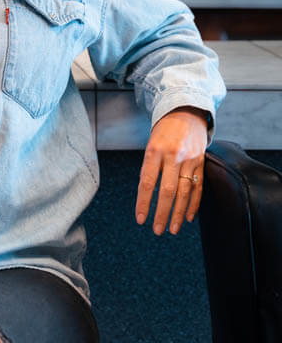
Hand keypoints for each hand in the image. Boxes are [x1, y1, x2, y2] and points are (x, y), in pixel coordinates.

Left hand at [135, 108, 208, 234]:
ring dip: (177, 213)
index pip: (147, 182)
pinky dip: (193, 204)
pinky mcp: (201, 162)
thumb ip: (149, 167)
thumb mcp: (151, 144)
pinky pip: (198, 187)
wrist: (186, 112)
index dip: (143, 203)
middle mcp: (173, 156)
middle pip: (167, 190)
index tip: (140, 219)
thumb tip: (145, 194)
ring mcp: (189, 159)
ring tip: (172, 229)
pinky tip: (187, 217)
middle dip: (161, 213)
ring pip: (184, 192)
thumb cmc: (164, 131)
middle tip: (157, 230)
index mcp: (155, 150)